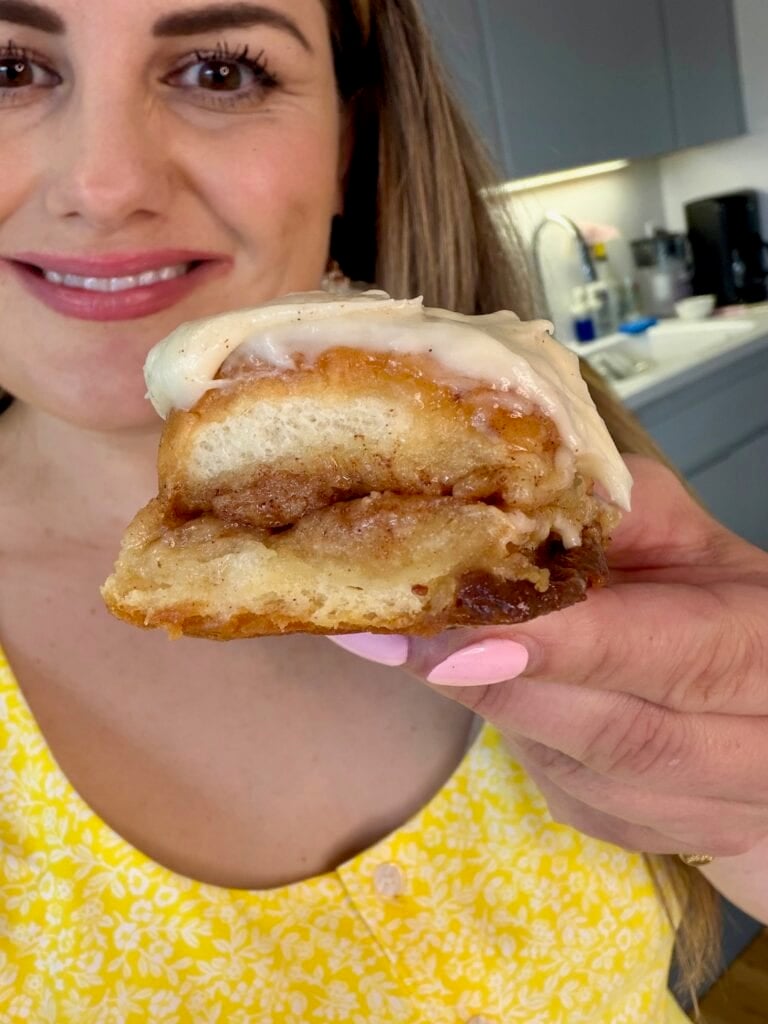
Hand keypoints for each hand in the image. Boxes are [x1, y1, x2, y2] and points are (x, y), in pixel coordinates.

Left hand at [331, 456, 767, 858]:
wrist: (759, 709)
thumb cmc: (715, 600)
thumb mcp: (684, 539)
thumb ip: (617, 514)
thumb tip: (511, 494)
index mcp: (762, 647)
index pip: (665, 654)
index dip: (562, 649)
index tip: (456, 633)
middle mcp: (754, 747)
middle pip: (616, 735)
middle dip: (497, 685)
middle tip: (393, 637)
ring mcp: (706, 812)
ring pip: (579, 776)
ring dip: (494, 709)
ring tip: (418, 648)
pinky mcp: (647, 834)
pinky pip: (564, 794)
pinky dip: (516, 740)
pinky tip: (487, 686)